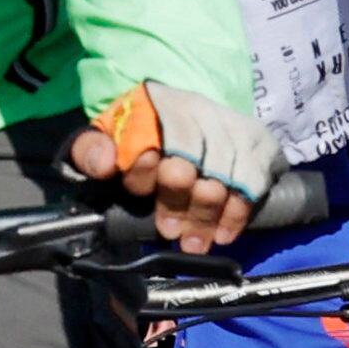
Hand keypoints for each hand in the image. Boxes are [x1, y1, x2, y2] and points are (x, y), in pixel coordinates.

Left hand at [72, 81, 276, 251]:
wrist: (178, 121)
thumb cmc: (136, 139)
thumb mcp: (103, 138)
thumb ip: (91, 150)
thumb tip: (106, 164)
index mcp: (153, 104)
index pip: (150, 136)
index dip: (144, 170)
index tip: (140, 196)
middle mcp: (196, 108)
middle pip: (191, 158)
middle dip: (179, 201)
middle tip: (169, 231)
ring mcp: (230, 124)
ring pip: (224, 174)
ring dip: (207, 215)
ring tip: (193, 243)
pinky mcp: (257, 141)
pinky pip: (254, 181)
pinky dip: (238, 212)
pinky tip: (224, 234)